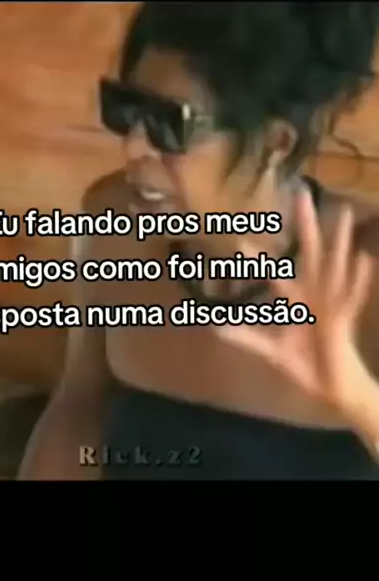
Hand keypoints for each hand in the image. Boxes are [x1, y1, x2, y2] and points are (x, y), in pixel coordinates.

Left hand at [218, 189, 376, 424]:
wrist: (333, 388)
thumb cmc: (307, 364)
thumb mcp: (272, 350)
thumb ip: (247, 337)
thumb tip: (216, 328)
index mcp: (297, 298)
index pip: (274, 271)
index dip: (258, 256)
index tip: (241, 237)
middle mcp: (315, 293)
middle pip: (310, 252)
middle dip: (305, 225)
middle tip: (300, 192)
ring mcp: (332, 303)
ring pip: (335, 265)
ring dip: (339, 240)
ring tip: (344, 212)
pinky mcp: (345, 319)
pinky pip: (352, 297)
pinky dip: (359, 279)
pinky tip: (364, 259)